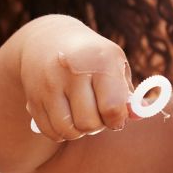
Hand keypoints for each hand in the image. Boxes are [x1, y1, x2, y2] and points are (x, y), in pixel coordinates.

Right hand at [19, 15, 133, 141]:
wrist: (47, 41)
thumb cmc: (92, 57)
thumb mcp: (115, 64)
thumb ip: (128, 93)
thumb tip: (139, 114)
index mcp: (100, 61)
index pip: (112, 108)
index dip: (117, 120)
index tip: (116, 116)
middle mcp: (72, 71)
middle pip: (89, 123)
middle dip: (97, 126)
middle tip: (97, 114)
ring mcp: (49, 84)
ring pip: (68, 130)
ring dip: (79, 131)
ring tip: (82, 116)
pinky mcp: (33, 97)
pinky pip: (51, 131)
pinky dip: (61, 132)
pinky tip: (66, 117)